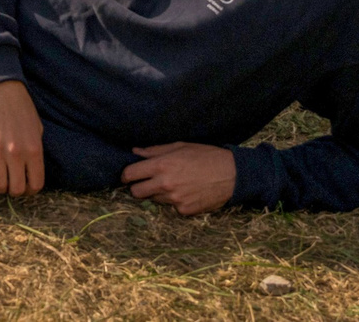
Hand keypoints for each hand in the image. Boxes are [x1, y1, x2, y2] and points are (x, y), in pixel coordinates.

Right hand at [0, 80, 44, 196]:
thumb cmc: (20, 107)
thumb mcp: (36, 128)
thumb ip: (35, 149)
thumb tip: (31, 167)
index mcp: (34, 149)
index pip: (35, 184)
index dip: (32, 190)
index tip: (28, 187)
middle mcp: (16, 154)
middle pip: (17, 189)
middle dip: (16, 191)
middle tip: (14, 185)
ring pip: (0, 185)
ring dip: (2, 189)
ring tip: (2, 184)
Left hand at [122, 143, 236, 214]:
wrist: (232, 174)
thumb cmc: (206, 156)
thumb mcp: (180, 146)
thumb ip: (155, 151)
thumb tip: (135, 152)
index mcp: (162, 165)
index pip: (130, 175)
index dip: (126, 176)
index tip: (127, 176)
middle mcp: (165, 184)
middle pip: (136, 193)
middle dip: (138, 187)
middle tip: (146, 182)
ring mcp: (175, 200)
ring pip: (154, 200)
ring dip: (157, 194)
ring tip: (173, 184)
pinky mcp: (184, 211)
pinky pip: (171, 208)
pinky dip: (175, 202)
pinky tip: (186, 192)